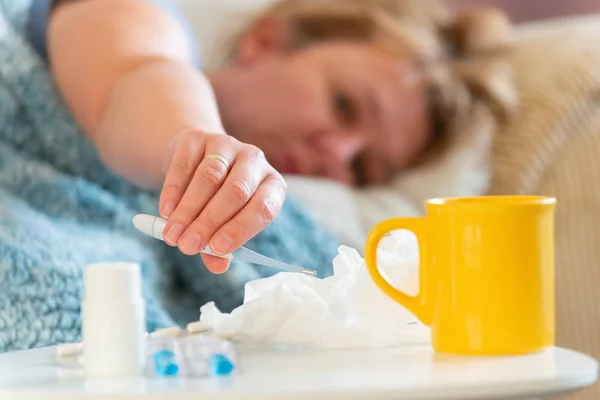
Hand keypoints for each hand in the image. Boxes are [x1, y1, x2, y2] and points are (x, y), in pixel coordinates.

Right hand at [158, 130, 286, 273]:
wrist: (194, 161)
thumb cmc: (217, 200)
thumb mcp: (225, 222)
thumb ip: (221, 245)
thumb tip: (218, 266)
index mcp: (271, 185)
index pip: (264, 208)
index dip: (242, 229)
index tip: (218, 249)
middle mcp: (255, 160)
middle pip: (236, 192)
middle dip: (209, 223)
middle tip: (187, 247)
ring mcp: (227, 144)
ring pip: (209, 178)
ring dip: (188, 210)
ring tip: (172, 236)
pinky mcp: (197, 137)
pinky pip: (184, 165)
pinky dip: (173, 191)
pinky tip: (164, 213)